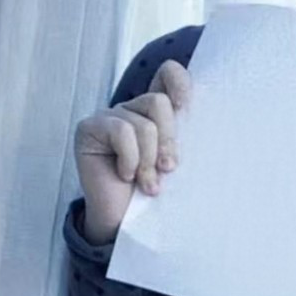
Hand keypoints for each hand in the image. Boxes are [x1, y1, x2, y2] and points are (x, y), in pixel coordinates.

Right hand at [74, 60, 191, 244]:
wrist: (125, 221)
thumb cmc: (154, 192)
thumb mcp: (175, 161)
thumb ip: (184, 136)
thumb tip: (205, 117)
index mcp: (157, 112)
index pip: (168, 73)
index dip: (180, 83)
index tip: (187, 108)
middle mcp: (133, 108)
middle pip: (159, 102)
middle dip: (168, 141)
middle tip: (168, 169)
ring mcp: (109, 116)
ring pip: (143, 123)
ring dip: (149, 160)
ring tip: (149, 184)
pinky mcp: (90, 128)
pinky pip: (121, 132)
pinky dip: (130, 159)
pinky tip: (125, 176)